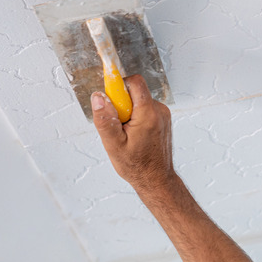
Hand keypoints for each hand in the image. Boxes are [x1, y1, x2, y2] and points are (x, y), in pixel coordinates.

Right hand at [91, 74, 174, 190]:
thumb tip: (98, 97)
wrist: (156, 179)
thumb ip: (105, 119)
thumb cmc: (137, 165)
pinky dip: (136, 117)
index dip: (119, 86)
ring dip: (128, 112)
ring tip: (126, 134)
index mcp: (148, 114)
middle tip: (118, 125)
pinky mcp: (162, 118)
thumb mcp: (114, 145)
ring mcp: (163, 114)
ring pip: (138, 100)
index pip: (134, 82)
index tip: (110, 99)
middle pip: (135, 91)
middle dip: (121, 104)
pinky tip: (134, 135)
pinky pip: (144, 108)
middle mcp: (159, 110)